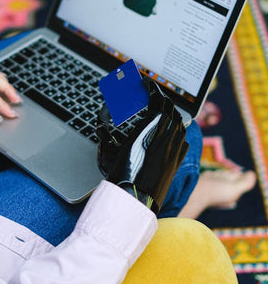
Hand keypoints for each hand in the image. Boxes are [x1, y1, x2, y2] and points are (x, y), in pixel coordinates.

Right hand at [97, 79, 187, 212]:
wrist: (135, 200)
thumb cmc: (120, 177)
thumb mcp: (111, 151)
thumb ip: (108, 135)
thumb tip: (101, 126)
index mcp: (152, 130)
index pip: (158, 101)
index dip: (153, 89)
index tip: (147, 82)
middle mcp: (167, 137)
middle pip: (170, 109)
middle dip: (161, 100)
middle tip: (152, 95)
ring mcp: (174, 150)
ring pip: (179, 123)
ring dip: (171, 114)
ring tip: (161, 111)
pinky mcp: (177, 162)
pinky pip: (182, 140)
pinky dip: (177, 131)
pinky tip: (172, 132)